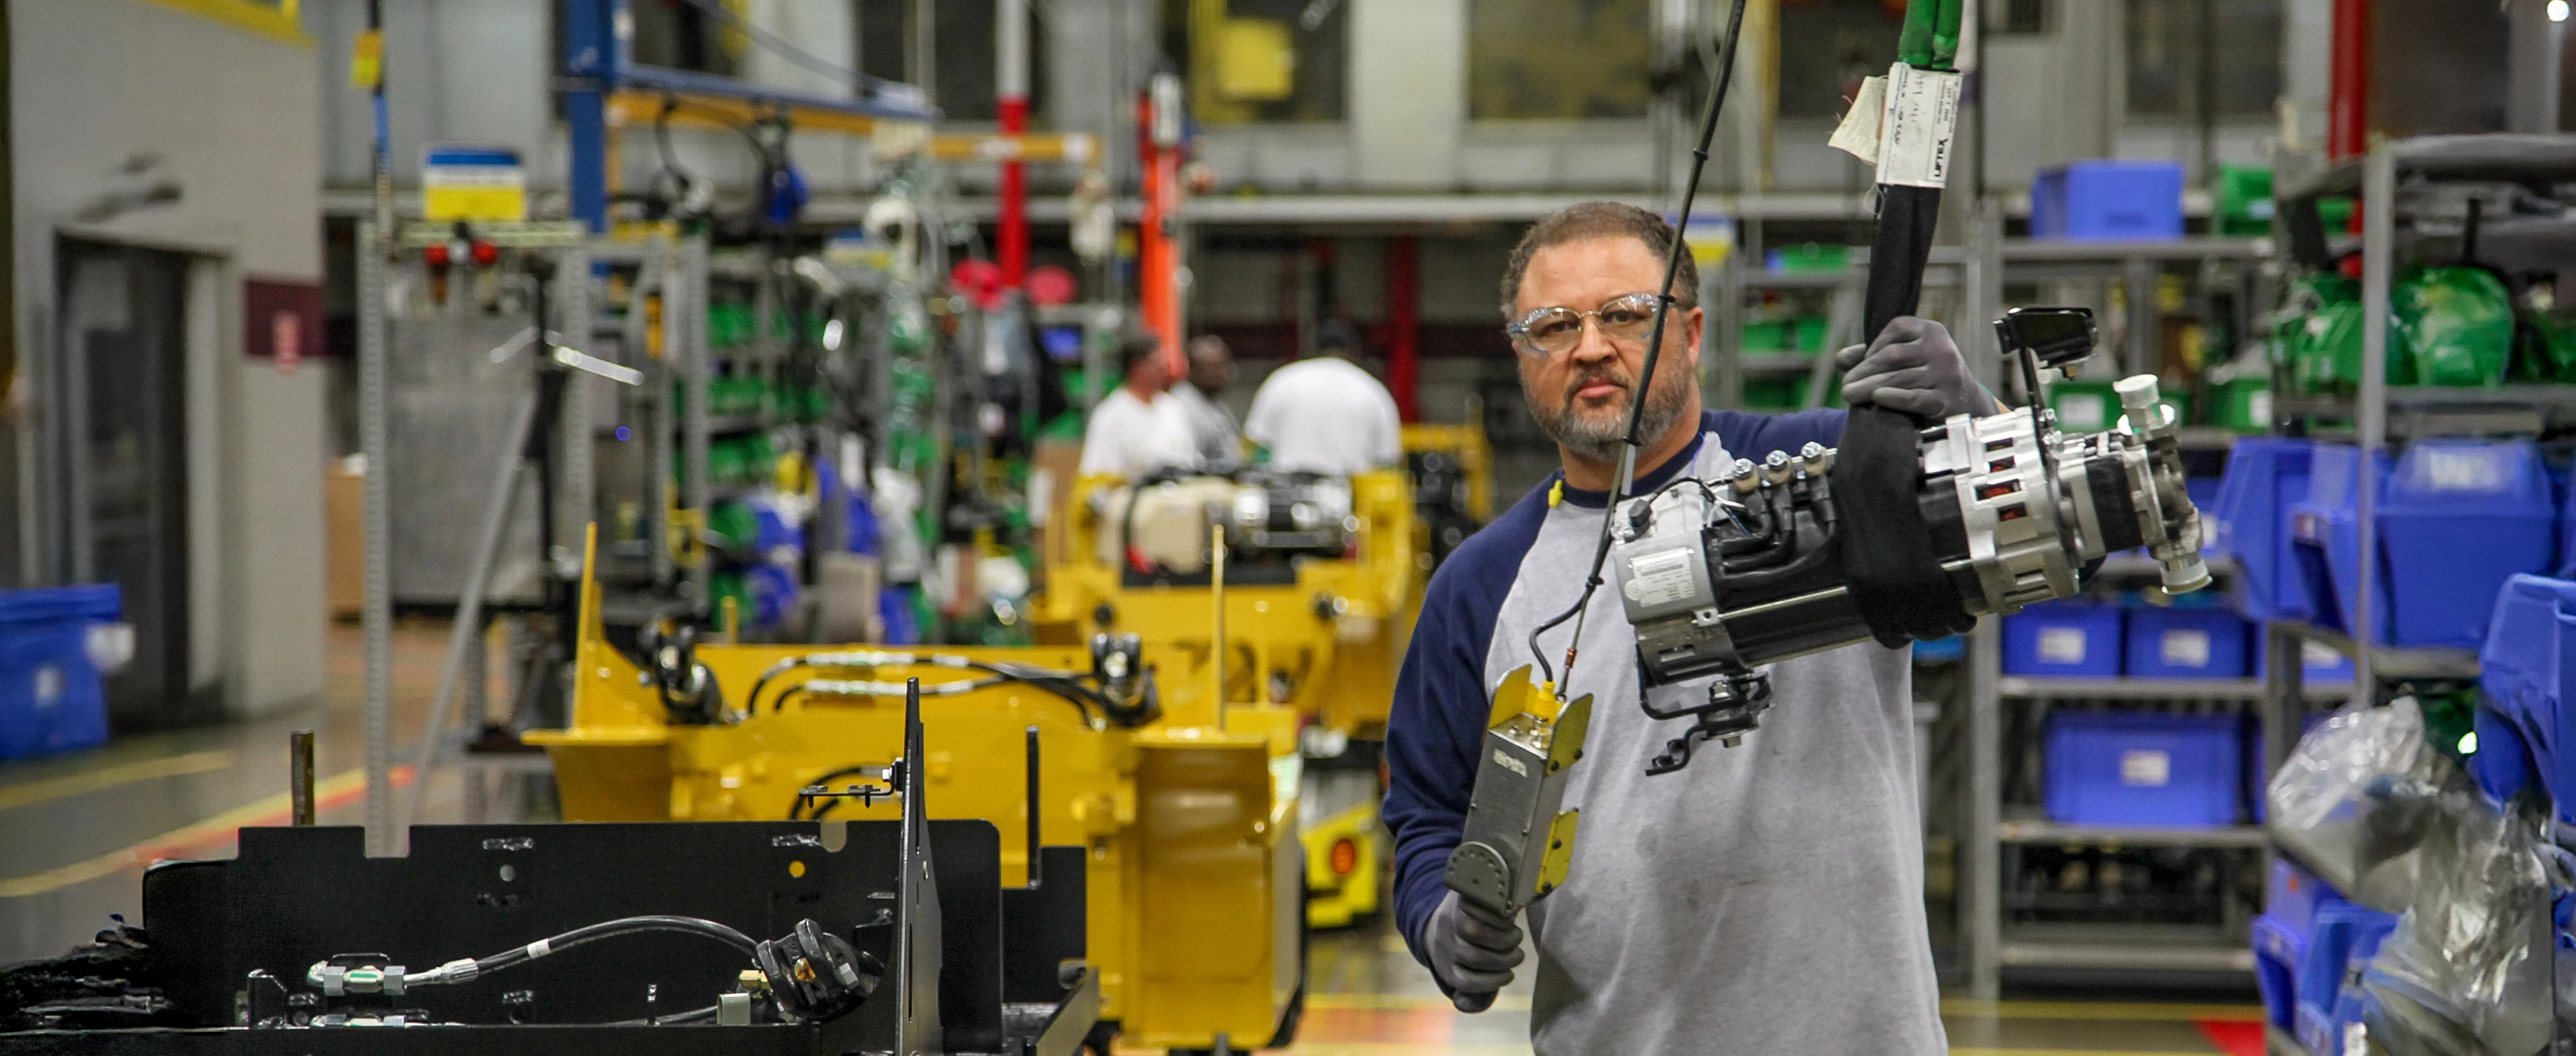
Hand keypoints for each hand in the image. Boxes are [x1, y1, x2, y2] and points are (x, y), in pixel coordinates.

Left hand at [1424, 890, 1523, 1011]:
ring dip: (1503, 937)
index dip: (1493, 981)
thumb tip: (1462, 1004)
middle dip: (1504, 959)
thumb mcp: (1470, 972)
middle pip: (1474, 956)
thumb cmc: (1470, 948)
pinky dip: (1497, 917)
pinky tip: (1508, 920)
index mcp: (1446, 967)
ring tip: (1516, 938)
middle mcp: (1444, 945)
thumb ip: (1475, 993)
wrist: (1453, 911)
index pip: (1466, 982)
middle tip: (1518, 955)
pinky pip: (1477, 909)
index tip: (1509, 975)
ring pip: (1474, 932)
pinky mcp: (1459, 899)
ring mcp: (1449, 920)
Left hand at [1836, 316, 1998, 418]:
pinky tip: (1877, 398)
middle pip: (1894, 356)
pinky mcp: (1947, 399)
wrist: (1965, 402)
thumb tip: (1840, 358)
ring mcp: (1947, 374)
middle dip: (1864, 371)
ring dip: (1869, 387)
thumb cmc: (1926, 375)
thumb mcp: (1906, 358)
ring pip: (1901, 378)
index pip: (1896, 330)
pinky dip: (1895, 398)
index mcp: (1931, 330)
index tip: (1860, 364)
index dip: (1873, 346)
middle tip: (1846, 386)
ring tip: (1850, 395)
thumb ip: (1872, 355)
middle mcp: (1941, 348)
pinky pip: (1916, 398)